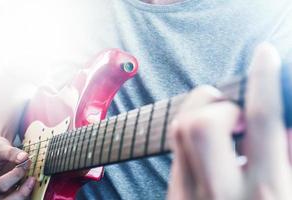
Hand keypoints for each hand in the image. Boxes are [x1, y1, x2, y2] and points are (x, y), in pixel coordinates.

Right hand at [0, 136, 34, 199]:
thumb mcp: (0, 148)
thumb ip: (10, 152)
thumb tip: (24, 157)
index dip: (15, 176)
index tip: (24, 163)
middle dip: (21, 190)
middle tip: (32, 178)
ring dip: (25, 193)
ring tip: (32, 181)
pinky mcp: (7, 195)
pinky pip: (17, 199)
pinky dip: (25, 193)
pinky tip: (30, 184)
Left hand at [167, 43, 291, 199]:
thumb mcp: (291, 189)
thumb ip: (290, 154)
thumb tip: (286, 118)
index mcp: (266, 191)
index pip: (262, 120)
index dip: (264, 80)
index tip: (264, 56)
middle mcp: (221, 192)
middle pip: (203, 122)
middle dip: (218, 102)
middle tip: (234, 110)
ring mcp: (189, 195)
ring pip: (180, 129)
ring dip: (200, 112)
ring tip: (220, 122)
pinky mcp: (174, 196)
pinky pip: (174, 148)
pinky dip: (190, 133)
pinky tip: (208, 145)